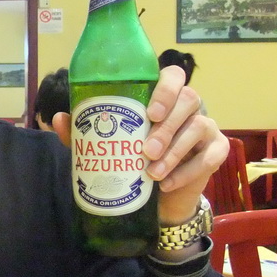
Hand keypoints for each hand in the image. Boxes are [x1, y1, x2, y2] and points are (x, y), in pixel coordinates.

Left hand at [52, 65, 227, 225]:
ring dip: (174, 151)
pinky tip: (166, 183)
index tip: (149, 112)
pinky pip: (210, 155)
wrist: (158, 200)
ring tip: (151, 172)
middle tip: (146, 150)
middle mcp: (188, 107)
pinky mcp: (217, 151)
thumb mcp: (106, 146)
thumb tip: (58, 118)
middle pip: (189, 99)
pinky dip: (187, 170)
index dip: (165, 88)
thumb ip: (84, 132)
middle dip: (167, 125)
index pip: (172, 76)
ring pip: (199, 126)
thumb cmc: (133, 163)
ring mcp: (207, 127)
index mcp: (162, 98)